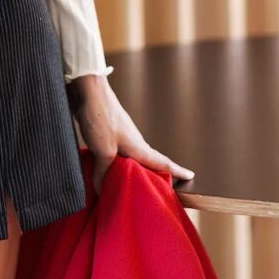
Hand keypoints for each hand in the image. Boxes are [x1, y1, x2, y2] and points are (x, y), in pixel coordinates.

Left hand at [67, 74, 195, 196]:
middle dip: (154, 175)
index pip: (162, 162)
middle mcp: (133, 141)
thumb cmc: (101, 116)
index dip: (177, 170)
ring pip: (130, 157)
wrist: (88, 89)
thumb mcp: (104, 149)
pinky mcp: (107, 131)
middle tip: (157, 189)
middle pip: (148, 162)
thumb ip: (104, 171)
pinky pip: (115, 152)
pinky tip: (103, 168)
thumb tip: (101, 188)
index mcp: (138, 146)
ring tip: (128, 184)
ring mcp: (120, 135)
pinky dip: (114, 162)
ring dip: (131, 170)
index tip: (190, 175)